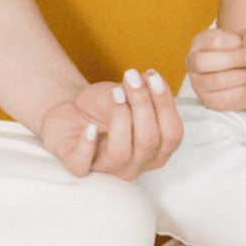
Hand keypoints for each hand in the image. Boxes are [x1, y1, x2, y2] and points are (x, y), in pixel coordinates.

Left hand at [40, 67, 181, 179]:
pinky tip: (90, 127)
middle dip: (142, 105)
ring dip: (120, 118)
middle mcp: (138, 164)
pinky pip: (83, 165)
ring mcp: (109, 168)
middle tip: (131, 77)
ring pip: (120, 153)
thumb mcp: (125, 94)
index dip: (165, 105)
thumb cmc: (105, 107)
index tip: (152, 76)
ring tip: (115, 93)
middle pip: (149, 141)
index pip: (172, 135)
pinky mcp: (79, 166)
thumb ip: (141, 90)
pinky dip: (86, 145)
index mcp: (158, 150)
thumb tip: (148, 79)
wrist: (73, 115)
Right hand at [185, 23, 245, 112]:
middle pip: (202, 61)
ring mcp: (198, 82)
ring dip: (242, 75)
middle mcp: (193, 61)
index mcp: (200, 42)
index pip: (213, 40)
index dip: (235, 42)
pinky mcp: (208, 100)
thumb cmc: (244, 55)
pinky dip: (242, 90)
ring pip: (216, 80)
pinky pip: (225, 96)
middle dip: (233, 59)